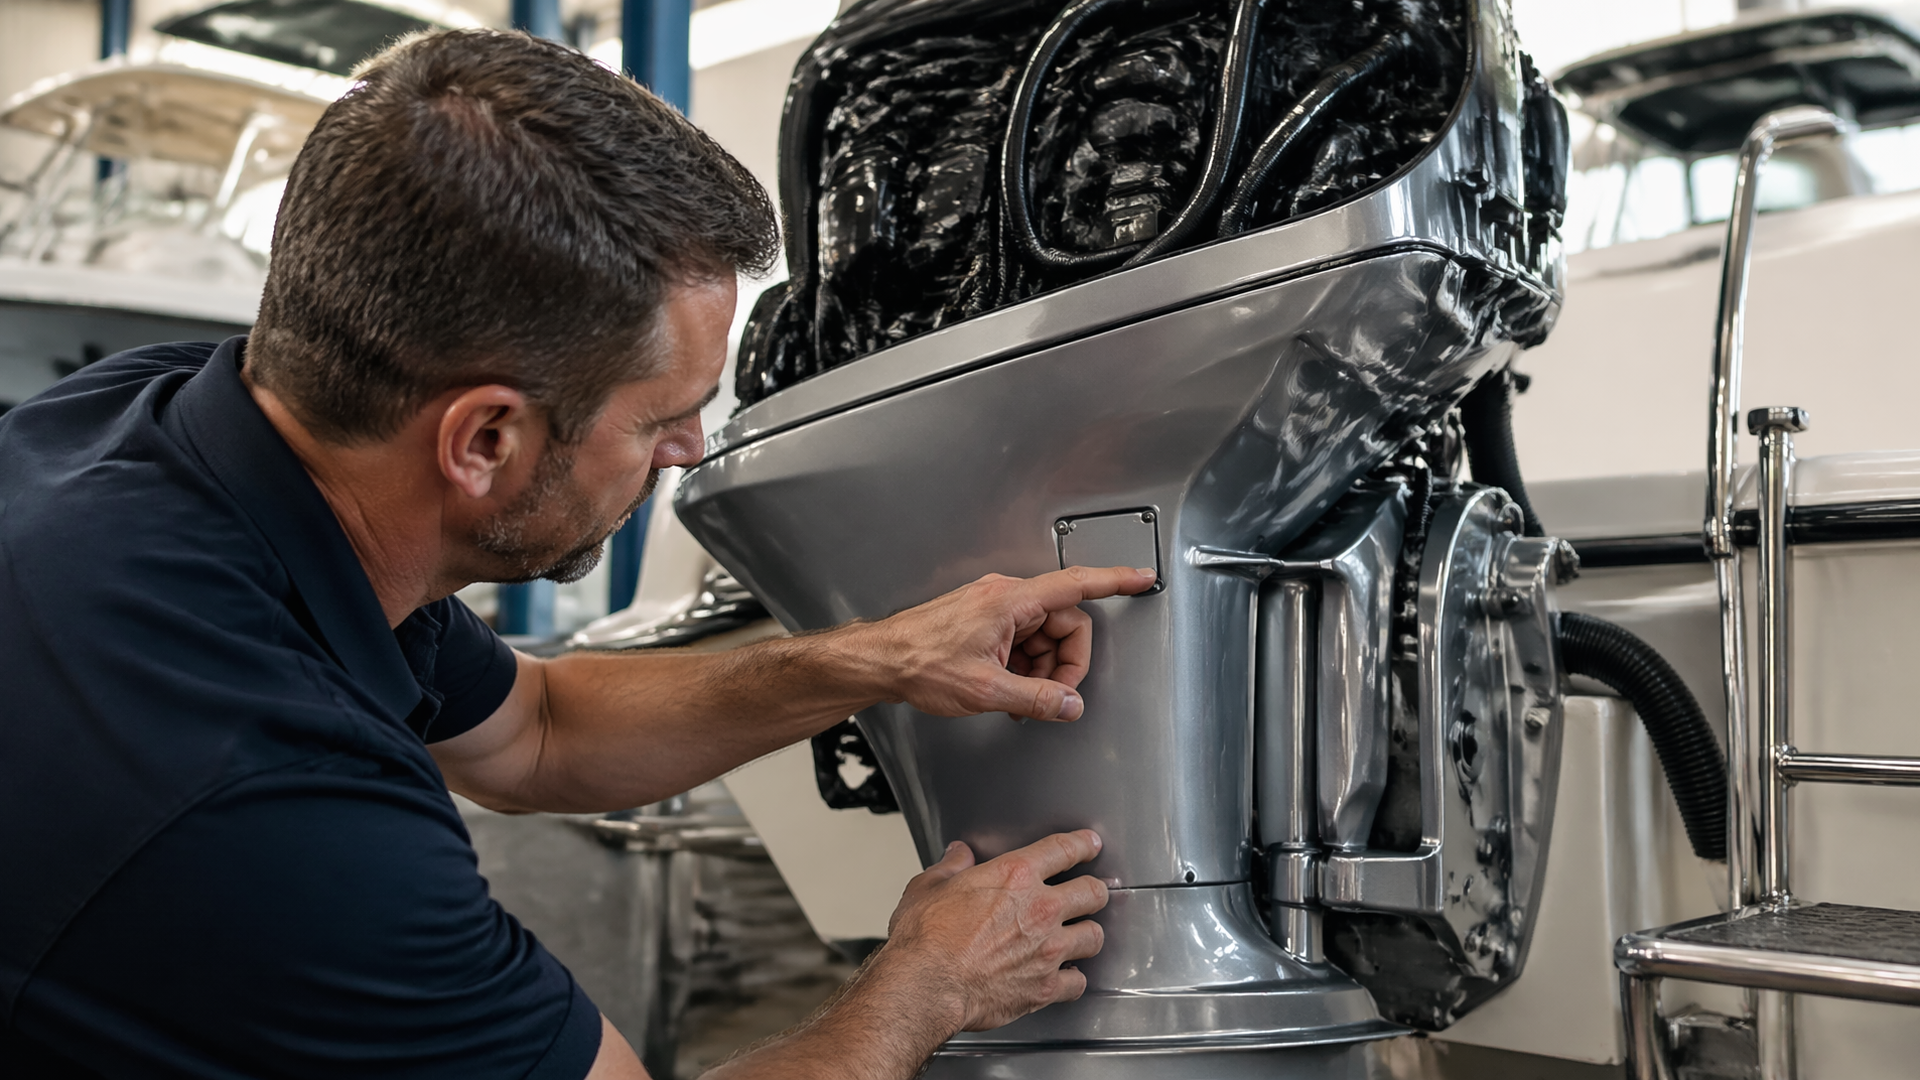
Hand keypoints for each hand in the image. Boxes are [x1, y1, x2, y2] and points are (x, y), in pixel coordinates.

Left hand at [863, 566, 1155, 721]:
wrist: (880, 661)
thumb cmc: (918, 662)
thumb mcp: (984, 690)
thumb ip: (1035, 699)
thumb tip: (1068, 704)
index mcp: (1010, 601)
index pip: (1077, 584)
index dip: (1116, 581)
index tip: (1141, 578)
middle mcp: (1004, 597)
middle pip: (1064, 623)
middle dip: (1064, 663)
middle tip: (1050, 696)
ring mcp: (994, 608)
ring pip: (1044, 636)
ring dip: (1041, 669)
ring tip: (1018, 697)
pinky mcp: (985, 621)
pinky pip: (1024, 640)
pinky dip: (1024, 667)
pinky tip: (1008, 689)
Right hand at [876, 830, 1108, 1031]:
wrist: (926, 986)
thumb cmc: (925, 940)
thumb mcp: (928, 887)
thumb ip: (950, 867)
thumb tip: (958, 855)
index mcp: (1014, 876)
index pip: (1064, 849)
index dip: (1083, 844)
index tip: (1089, 844)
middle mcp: (1040, 909)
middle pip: (1092, 892)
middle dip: (1094, 891)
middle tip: (1091, 893)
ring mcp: (1047, 949)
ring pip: (1093, 936)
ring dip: (1088, 934)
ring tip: (1082, 935)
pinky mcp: (1045, 986)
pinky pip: (1078, 983)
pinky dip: (1073, 980)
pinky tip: (1067, 977)